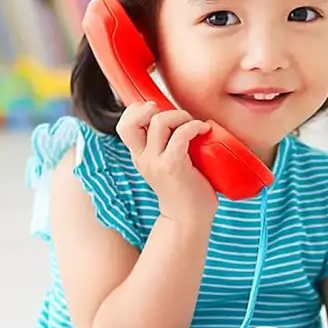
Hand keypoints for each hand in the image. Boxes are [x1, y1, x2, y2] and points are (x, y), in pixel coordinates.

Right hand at [116, 101, 216, 225]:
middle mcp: (143, 157)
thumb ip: (165, 145)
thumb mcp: (166, 164)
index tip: (159, 111)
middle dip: (152, 108)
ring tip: (193, 124)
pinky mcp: (173, 167)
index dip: (138, 110)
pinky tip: (204, 129)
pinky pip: (180, 136)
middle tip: (173, 116)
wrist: (187, 219)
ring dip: (180, 116)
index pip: (124, 124)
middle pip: (130, 121)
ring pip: (159, 122)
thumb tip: (179, 119)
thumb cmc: (184, 189)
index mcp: (139, 155)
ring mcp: (156, 162)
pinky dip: (194, 126)